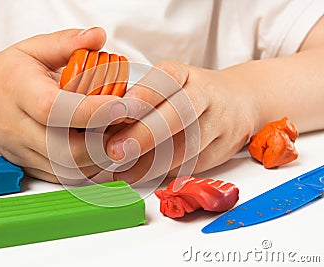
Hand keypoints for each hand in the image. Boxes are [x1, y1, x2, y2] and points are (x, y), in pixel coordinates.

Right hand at [0, 28, 127, 183]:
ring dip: (100, 160)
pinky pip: (62, 177)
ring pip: (66, 169)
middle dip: (103, 143)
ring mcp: (22, 151)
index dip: (90, 111)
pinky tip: (105, 156)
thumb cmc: (10, 75)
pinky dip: (88, 171)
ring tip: (120, 140)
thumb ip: (66, 42)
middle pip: (63, 148)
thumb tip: (98, 36)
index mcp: (18, 91)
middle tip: (127, 127)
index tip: (121, 105)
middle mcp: (17, 127)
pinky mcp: (28, 167)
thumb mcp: (32, 49)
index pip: (53, 108)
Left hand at [103, 62, 259, 182]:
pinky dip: (164, 172)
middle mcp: (205, 95)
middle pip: (178, 114)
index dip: (143, 95)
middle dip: (144, 135)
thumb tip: (100, 124)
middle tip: (115, 150)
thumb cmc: (190, 93)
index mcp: (184, 73)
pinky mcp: (223, 149)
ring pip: (186, 145)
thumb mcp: (169, 84)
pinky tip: (142, 175)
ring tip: (122, 172)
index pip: (166, 79)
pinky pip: (192, 164)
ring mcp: (218, 122)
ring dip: (150, 163)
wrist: (240, 100)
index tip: (119, 110)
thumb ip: (140, 100)